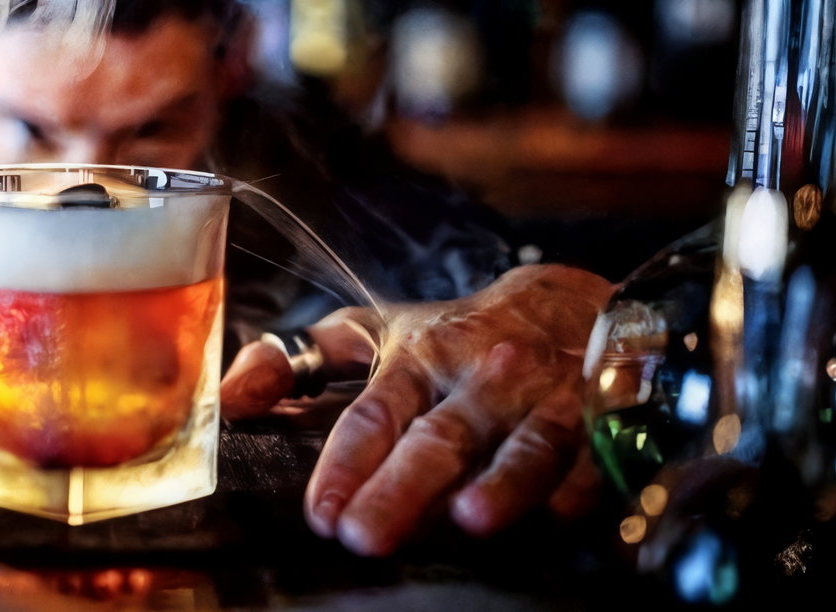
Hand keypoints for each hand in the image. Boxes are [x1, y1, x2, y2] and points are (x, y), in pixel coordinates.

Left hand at [219, 264, 613, 554]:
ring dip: (499, 482)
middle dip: (402, 487)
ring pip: (523, 444)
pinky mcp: (605, 422)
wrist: (577, 302)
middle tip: (366, 534)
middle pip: (439, 437)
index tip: (320, 512)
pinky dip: (578, 487)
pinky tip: (559, 517)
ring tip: (469, 520)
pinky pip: (595, 457)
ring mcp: (545, 399)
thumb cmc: (461, 331)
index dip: (347, 462)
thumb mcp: (376, 333)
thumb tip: (230, 394)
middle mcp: (481, 379)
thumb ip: (298, 361)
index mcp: (421, 359)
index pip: (375, 413)